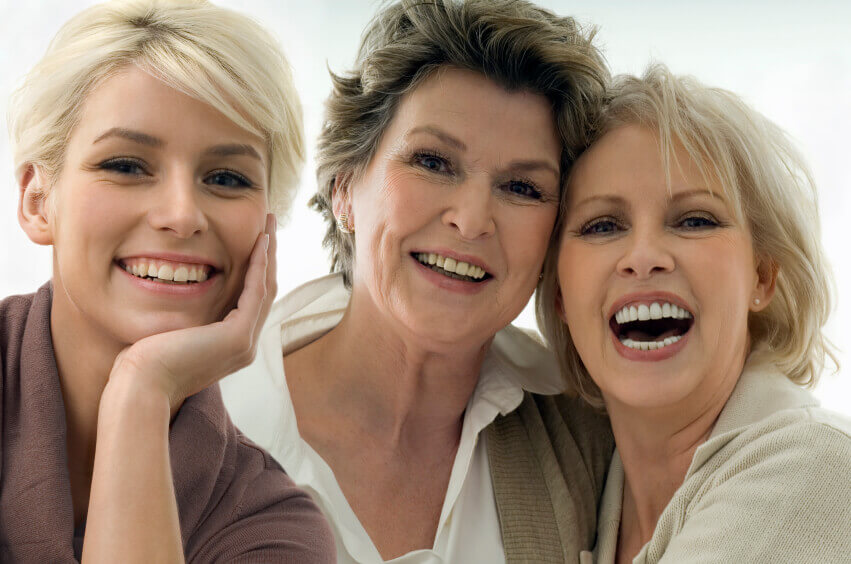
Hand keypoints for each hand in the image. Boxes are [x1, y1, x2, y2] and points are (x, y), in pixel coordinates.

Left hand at [105, 213, 277, 413]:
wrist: (141, 385)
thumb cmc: (142, 363)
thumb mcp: (169, 332)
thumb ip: (183, 316)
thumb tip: (171, 290)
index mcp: (231, 347)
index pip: (251, 300)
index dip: (255, 267)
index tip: (255, 239)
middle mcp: (245, 346)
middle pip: (265, 291)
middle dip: (268, 255)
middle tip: (269, 224)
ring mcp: (245, 343)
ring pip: (266, 288)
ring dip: (268, 253)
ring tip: (269, 224)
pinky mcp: (238, 337)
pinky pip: (255, 291)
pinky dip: (258, 264)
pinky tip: (258, 242)